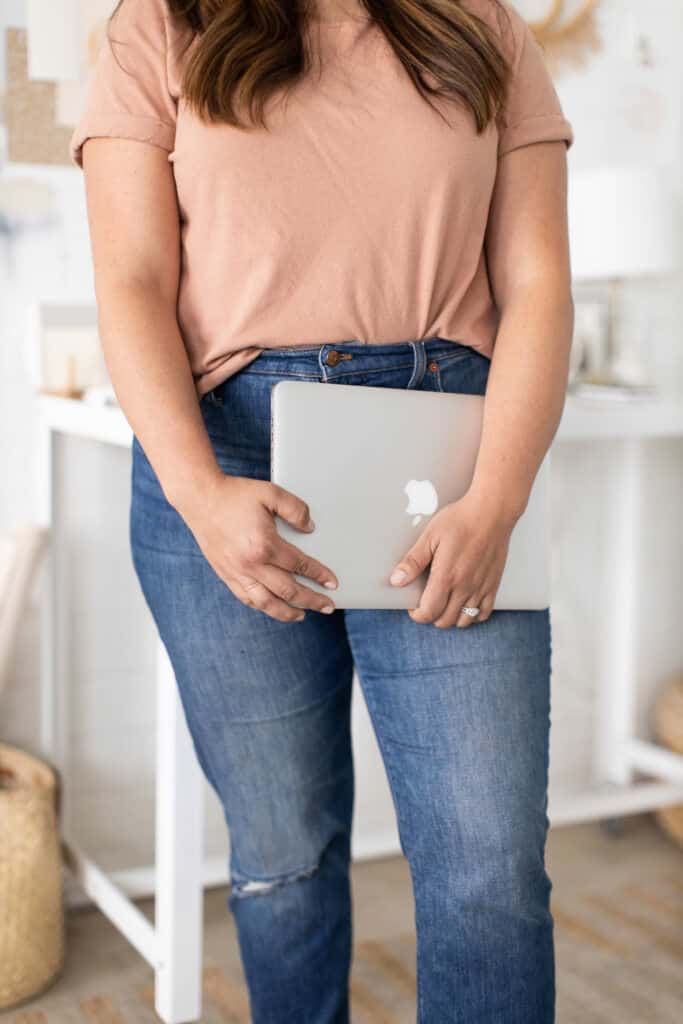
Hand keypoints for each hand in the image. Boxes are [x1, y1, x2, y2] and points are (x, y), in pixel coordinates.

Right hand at [180, 474, 338, 622]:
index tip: (332, 583)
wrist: (200, 498)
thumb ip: (295, 509)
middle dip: (311, 600)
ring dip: (287, 612)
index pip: (299, 566)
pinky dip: (263, 606)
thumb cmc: (235, 494)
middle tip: (327, 606)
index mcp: (264, 544)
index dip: (319, 575)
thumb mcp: (271, 493)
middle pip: (288, 590)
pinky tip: (273, 606)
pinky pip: (247, 599)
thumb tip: (310, 528)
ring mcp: (236, 573)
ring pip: (267, 603)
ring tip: (302, 615)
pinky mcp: (226, 575)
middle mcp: (251, 564)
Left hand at [389, 490, 517, 627]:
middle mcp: (465, 587)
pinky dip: (473, 615)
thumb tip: (396, 581)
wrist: (492, 512)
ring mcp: (481, 587)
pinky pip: (484, 613)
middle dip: (431, 615)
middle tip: (427, 601)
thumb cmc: (460, 520)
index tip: (413, 605)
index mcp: (446, 576)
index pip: (429, 612)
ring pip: (464, 620)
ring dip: (451, 617)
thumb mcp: (430, 537)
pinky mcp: (494, 584)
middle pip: (444, 620)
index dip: (417, 614)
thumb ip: (413, 561)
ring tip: (444, 603)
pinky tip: (465, 603)